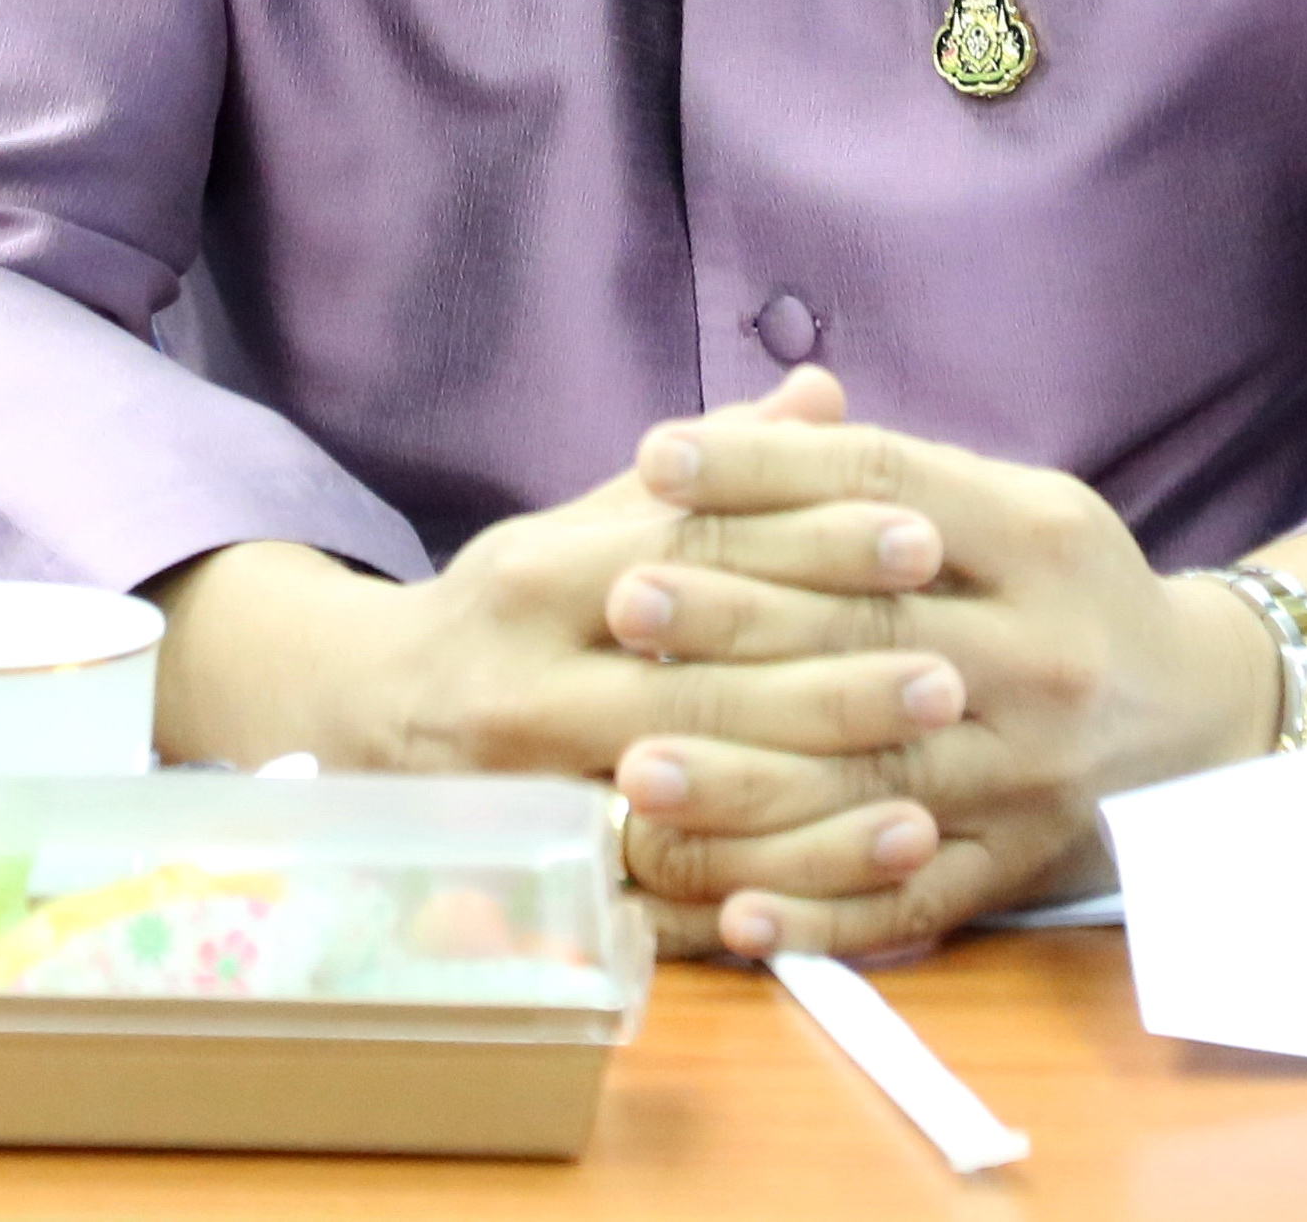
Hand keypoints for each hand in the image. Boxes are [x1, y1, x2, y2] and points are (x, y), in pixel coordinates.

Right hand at [147, 368, 966, 953]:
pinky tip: (838, 900)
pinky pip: (657, 913)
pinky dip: (751, 909)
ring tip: (923, 807)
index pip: (694, 554)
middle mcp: (523, 690)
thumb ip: (712, 470)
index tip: (922, 539)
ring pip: (680, 817)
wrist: (356, 718)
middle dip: (831, 689)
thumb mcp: (587, 520)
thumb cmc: (513, 609)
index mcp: (537, 578)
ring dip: (806, 819)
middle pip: (694, 692)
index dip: (813, 545)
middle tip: (950, 678)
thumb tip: (827, 393)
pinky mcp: (536, 891)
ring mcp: (524, 802)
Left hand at [610, 386, 1278, 961]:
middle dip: (734, 619)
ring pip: (875, 779)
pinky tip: (729, 909)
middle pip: (869, 632)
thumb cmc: (1065, 587)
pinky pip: (910, 901)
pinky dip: (818, 909)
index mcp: (1038, 537)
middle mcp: (1045, 654)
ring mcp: (1035, 771)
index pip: (886, 490)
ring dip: (745, 781)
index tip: (658, 459)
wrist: (1204, 711)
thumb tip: (732, 435)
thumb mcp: (1010, 500)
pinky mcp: (1022, 865)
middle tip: (622, 604)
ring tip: (631, 770)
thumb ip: (882, 476)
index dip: (768, 472)